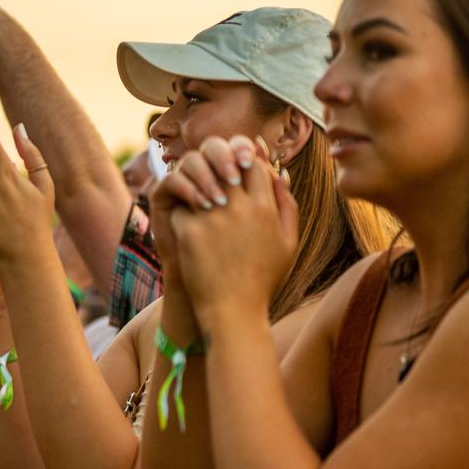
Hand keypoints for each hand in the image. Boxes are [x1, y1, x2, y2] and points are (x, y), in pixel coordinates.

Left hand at [162, 139, 296, 329]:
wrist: (233, 310)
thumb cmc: (262, 277)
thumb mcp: (288, 242)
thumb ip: (287, 205)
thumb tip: (280, 172)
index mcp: (265, 207)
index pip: (252, 163)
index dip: (243, 158)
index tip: (236, 163)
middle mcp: (240, 208)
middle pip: (224, 165)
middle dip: (218, 166)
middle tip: (212, 172)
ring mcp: (213, 218)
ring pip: (200, 181)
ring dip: (198, 185)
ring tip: (198, 195)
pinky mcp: (189, 230)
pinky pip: (181, 205)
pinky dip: (182, 210)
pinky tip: (186, 222)